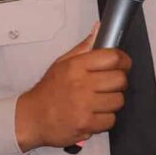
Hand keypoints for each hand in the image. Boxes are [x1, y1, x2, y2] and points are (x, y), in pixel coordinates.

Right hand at [14, 26, 130, 150]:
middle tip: (108, 85)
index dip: (123, 61)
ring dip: (111, 102)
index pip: (113, 58)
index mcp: (76, 67)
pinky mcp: (86, 124)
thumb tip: (99, 30)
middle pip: (120, 80)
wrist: (32, 118)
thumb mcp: (62, 63)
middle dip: (118, 83)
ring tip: (98, 102)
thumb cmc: (48, 92)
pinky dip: (104, 120)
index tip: (123, 64)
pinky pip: (110, 120)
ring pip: (118, 101)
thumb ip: (84, 48)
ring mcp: (84, 106)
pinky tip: (93, 115)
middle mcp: (81, 84)